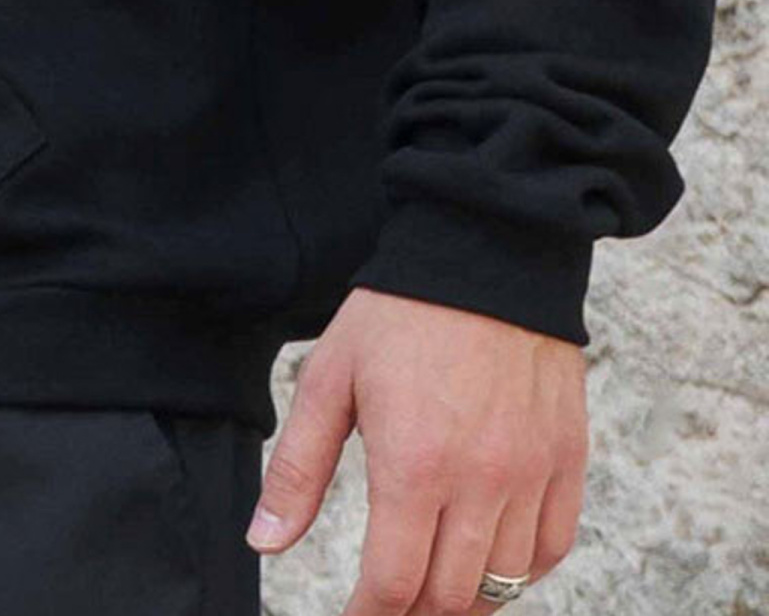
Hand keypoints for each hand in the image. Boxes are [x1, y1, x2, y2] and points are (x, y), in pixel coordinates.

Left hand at [246, 286, 587, 613]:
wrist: (485, 253)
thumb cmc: (400, 314)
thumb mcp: (330, 378)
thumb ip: (298, 467)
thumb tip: (266, 540)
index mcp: (413, 465)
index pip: (393, 586)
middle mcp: (479, 481)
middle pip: (448, 596)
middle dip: (412, 611)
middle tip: (387, 600)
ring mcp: (530, 475)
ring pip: (502, 584)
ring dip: (464, 598)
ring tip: (432, 587)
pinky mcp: (566, 460)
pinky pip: (550, 548)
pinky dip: (520, 571)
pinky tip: (490, 559)